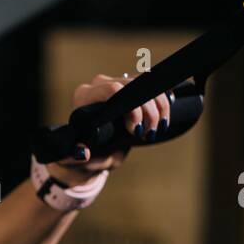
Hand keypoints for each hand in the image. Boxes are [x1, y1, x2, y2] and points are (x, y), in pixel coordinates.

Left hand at [45, 73, 172, 184]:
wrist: (95, 154)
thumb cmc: (87, 156)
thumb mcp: (84, 160)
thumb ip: (80, 157)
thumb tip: (83, 153)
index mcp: (84, 96)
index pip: (113, 89)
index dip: (131, 107)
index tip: (136, 130)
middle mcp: (98, 85)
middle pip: (133, 85)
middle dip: (148, 110)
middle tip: (149, 133)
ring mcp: (115, 83)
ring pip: (145, 85)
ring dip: (158, 107)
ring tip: (154, 131)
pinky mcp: (129, 88)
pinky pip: (150, 88)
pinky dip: (161, 103)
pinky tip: (163, 119)